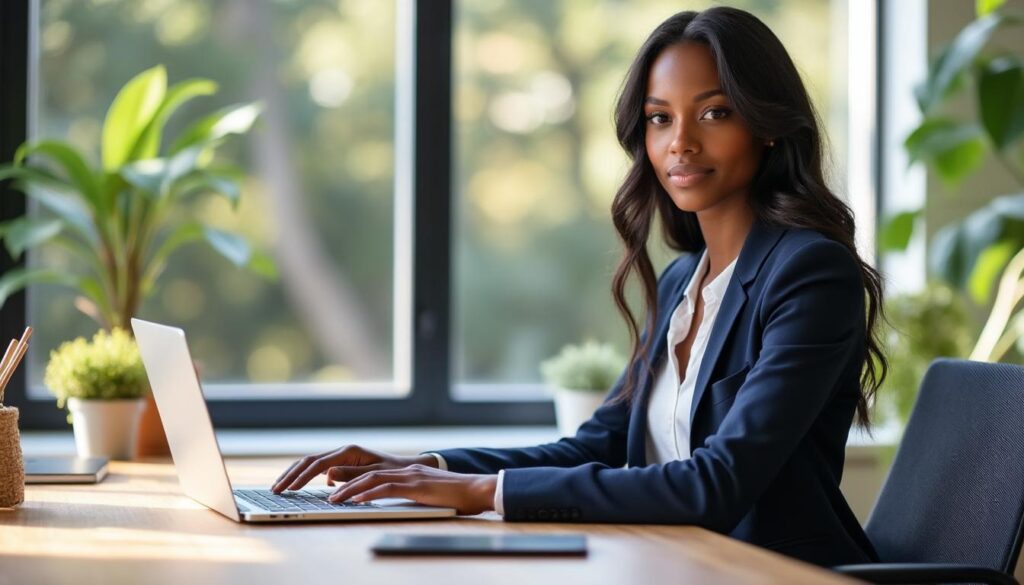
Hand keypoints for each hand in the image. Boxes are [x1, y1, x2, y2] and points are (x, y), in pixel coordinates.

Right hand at [271, 445, 436, 493]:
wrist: (406, 467)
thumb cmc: (393, 471)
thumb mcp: (374, 474)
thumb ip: (351, 475)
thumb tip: (328, 475)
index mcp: (349, 452)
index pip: (318, 464)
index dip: (301, 477)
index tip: (289, 489)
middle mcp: (342, 451)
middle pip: (308, 461)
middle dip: (290, 475)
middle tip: (274, 490)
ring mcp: (341, 456)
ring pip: (310, 463)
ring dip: (293, 474)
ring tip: (279, 487)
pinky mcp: (341, 462)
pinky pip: (317, 467)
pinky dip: (304, 474)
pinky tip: (296, 485)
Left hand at [327, 464, 497, 515]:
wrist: (476, 489)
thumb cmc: (454, 495)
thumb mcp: (425, 493)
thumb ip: (407, 492)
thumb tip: (388, 499)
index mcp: (406, 472)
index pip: (373, 473)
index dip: (352, 479)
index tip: (336, 489)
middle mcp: (405, 470)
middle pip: (367, 474)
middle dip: (345, 483)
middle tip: (331, 495)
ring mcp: (411, 477)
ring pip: (373, 479)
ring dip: (351, 489)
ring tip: (336, 499)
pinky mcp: (417, 487)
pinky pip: (389, 489)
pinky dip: (370, 494)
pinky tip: (358, 500)